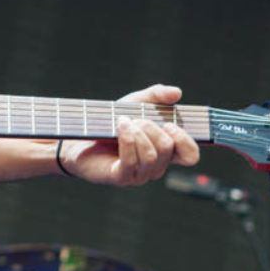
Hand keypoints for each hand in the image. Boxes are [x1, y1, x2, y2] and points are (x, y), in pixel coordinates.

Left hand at [58, 84, 199, 186]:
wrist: (79, 138)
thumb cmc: (111, 124)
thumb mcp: (135, 104)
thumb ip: (156, 96)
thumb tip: (177, 93)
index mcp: (164, 152)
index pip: (190, 155)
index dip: (185, 141)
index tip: (170, 125)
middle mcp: (155, 166)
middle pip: (168, 149)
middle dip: (151, 128)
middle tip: (135, 119)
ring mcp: (139, 175)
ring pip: (151, 155)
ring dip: (137, 133)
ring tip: (123, 123)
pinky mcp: (121, 177)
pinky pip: (131, 161)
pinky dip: (127, 139)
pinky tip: (120, 127)